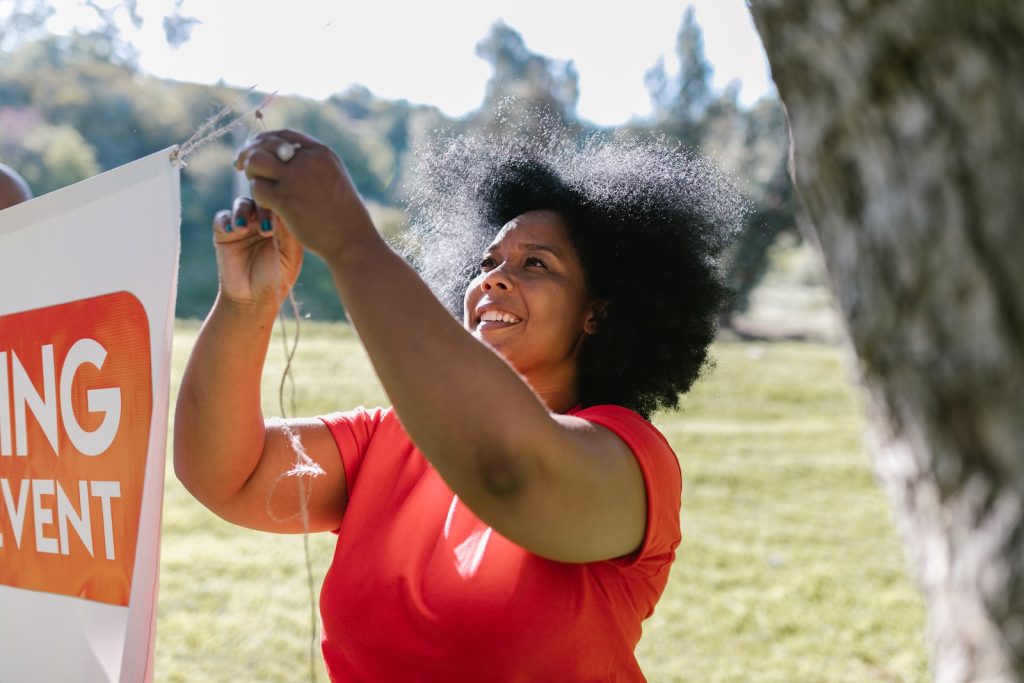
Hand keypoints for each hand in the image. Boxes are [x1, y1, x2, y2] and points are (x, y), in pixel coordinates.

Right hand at [212, 197, 302, 307]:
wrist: (252, 298)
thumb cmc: (276, 278)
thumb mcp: (289, 257)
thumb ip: (288, 235)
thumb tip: (283, 211)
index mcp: (282, 223)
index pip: (281, 204)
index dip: (281, 205)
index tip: (282, 219)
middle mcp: (263, 220)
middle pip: (261, 199)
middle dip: (263, 210)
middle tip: (266, 230)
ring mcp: (244, 224)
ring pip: (242, 204)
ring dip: (243, 213)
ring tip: (243, 229)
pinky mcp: (224, 232)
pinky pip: (223, 217)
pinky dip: (227, 220)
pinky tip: (233, 231)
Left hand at [234, 130, 376, 261]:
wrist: (351, 239)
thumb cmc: (343, 213)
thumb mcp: (333, 178)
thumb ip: (311, 164)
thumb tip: (283, 154)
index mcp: (320, 152)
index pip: (283, 135)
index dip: (264, 141)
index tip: (255, 150)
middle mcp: (307, 160)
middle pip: (265, 144)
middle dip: (250, 154)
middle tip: (243, 168)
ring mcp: (295, 178)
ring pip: (256, 161)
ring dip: (252, 173)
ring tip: (258, 187)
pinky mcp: (285, 199)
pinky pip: (257, 188)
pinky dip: (257, 196)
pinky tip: (266, 205)